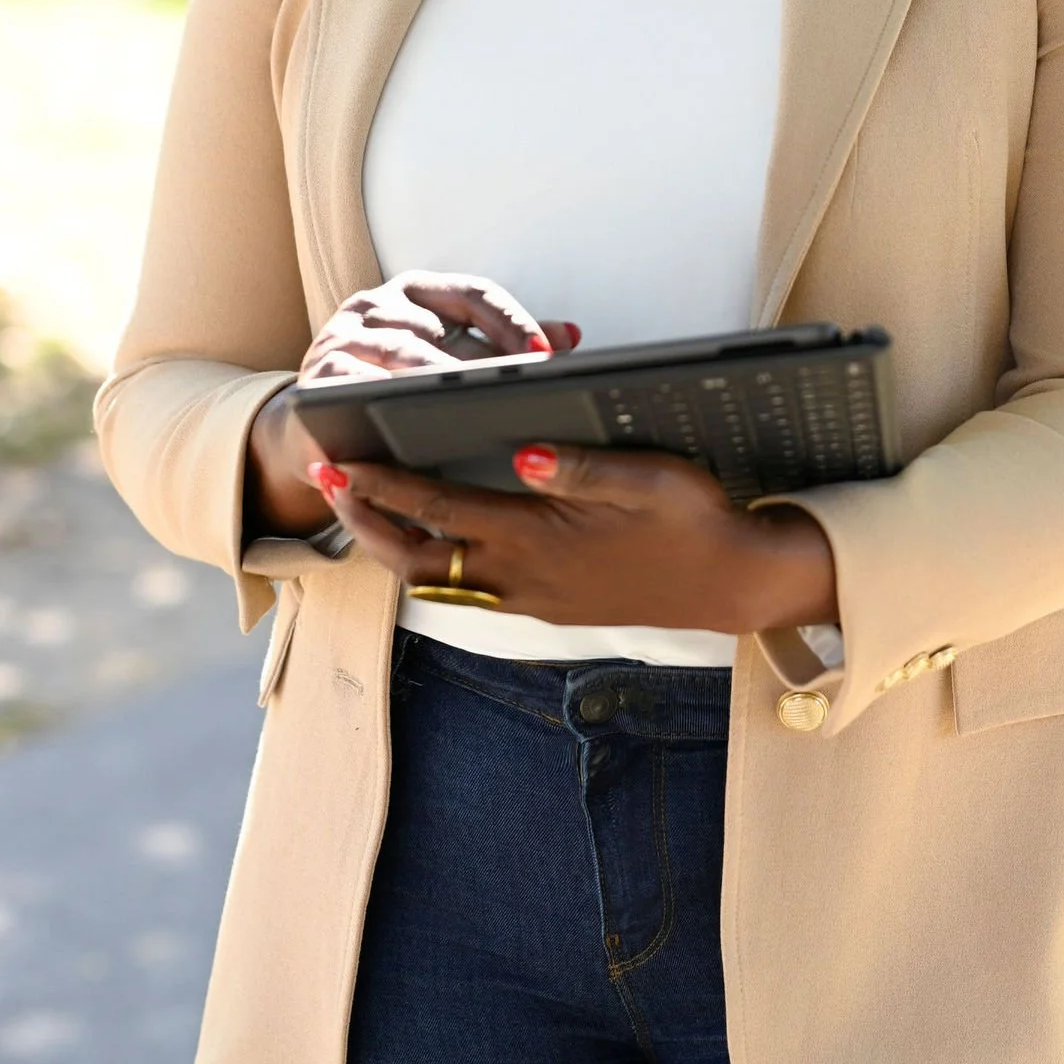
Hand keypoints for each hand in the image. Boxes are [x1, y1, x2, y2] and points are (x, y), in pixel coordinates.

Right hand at [246, 274, 577, 540]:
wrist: (316, 426)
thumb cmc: (395, 385)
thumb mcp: (452, 358)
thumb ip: (504, 346)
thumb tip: (570, 337)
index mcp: (416, 291)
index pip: (474, 294)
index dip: (513, 321)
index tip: (547, 355)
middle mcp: (376, 305)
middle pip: (441, 328)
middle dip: (484, 363)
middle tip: (523, 390)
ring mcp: (343, 338)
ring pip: (402, 355)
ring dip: (442, 382)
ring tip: (478, 405)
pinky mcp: (317, 377)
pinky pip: (355, 385)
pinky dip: (384, 399)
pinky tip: (412, 420)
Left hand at [313, 444, 839, 635]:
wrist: (733, 583)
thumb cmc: (693, 520)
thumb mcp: (647, 479)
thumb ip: (581, 467)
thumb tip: (525, 454)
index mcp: (538, 538)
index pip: (439, 509)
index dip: (382, 486)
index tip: (338, 463)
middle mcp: (523, 578)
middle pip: (416, 558)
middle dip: (366, 521)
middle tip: (330, 483)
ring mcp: (535, 600)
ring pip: (439, 581)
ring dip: (396, 546)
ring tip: (369, 509)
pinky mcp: (551, 609)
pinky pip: (472, 593)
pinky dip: (436, 565)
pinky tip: (439, 541)